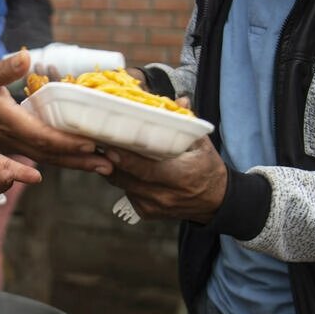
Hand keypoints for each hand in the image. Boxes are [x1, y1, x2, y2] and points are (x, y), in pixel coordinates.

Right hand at [0, 50, 112, 174]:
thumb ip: (4, 68)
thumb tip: (25, 55)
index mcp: (10, 124)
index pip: (45, 137)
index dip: (69, 142)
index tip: (92, 144)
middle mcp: (13, 140)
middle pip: (53, 155)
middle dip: (82, 160)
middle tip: (113, 163)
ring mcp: (12, 146)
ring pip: (49, 158)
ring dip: (76, 162)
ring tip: (103, 165)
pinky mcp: (10, 145)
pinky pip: (41, 154)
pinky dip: (62, 156)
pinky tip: (76, 156)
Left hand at [104, 136, 226, 223]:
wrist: (215, 202)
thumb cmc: (207, 169)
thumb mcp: (203, 145)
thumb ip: (187, 124)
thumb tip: (179, 101)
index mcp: (182, 176)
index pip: (148, 170)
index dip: (127, 159)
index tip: (110, 147)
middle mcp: (166, 195)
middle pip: (128, 178)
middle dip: (111, 160)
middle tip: (99, 142)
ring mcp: (154, 206)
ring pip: (122, 185)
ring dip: (113, 168)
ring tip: (105, 149)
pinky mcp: (146, 212)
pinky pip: (126, 192)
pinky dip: (122, 179)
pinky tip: (122, 166)